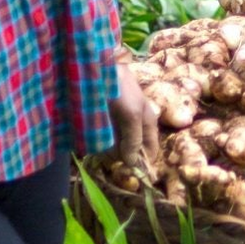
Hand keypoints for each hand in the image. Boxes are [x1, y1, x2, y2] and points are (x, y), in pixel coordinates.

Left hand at [109, 51, 159, 169]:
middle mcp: (134, 126)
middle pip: (132, 151)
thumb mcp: (132, 115)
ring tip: (102, 150)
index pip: (150, 151)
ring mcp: (118, 125)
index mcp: (147, 123)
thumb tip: (133, 164)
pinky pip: (104, 140)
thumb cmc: (121, 90)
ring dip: (110, 153)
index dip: (144, 163)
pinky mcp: (103, 123)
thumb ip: (134, 139)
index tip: (133, 175)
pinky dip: (100, 145)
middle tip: (113, 163)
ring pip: (116, 147)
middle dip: (124, 158)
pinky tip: (94, 143)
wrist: (100, 68)